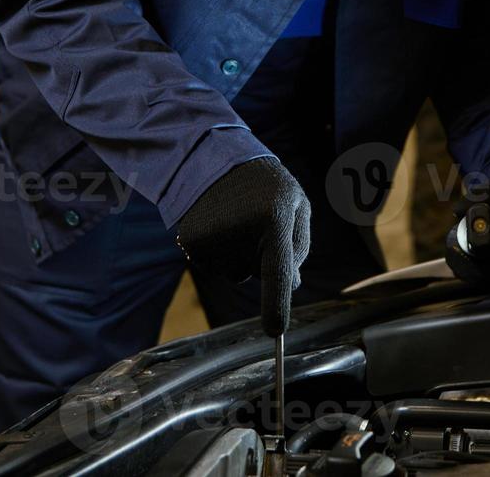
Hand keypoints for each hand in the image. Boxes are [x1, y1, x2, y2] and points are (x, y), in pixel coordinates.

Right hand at [175, 157, 310, 334]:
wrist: (213, 156)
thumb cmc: (265, 184)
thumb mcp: (296, 203)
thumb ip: (299, 245)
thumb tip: (292, 285)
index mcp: (273, 218)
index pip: (277, 272)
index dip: (276, 305)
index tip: (275, 332)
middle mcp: (239, 231)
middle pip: (256, 274)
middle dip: (261, 258)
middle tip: (257, 219)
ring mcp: (211, 237)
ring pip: (234, 273)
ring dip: (238, 255)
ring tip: (235, 217)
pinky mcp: (190, 242)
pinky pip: (212, 266)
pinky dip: (218, 252)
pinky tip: (218, 223)